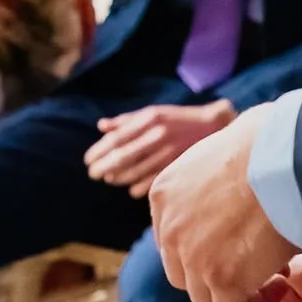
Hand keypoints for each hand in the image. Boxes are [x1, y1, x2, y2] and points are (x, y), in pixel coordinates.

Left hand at [84, 100, 235, 197]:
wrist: (214, 125)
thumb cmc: (178, 119)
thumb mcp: (152, 112)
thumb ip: (126, 121)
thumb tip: (101, 126)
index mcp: (148, 119)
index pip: (116, 138)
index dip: (99, 151)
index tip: (88, 160)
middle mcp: (157, 134)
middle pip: (123, 156)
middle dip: (103, 167)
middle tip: (92, 174)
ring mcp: (168, 151)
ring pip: (135, 170)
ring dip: (118, 177)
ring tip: (109, 179)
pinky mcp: (178, 164)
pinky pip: (152, 180)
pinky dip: (138, 187)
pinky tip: (130, 188)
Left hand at [149, 103, 297, 301]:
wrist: (285, 155)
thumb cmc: (266, 142)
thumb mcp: (216, 153)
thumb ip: (208, 180)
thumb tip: (230, 187)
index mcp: (164, 194)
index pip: (172, 238)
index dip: (204, 247)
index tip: (235, 244)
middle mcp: (170, 227)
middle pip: (182, 271)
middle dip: (215, 272)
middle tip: (254, 262)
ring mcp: (192, 256)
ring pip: (204, 295)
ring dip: (236, 291)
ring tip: (272, 274)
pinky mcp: (222, 279)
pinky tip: (281, 283)